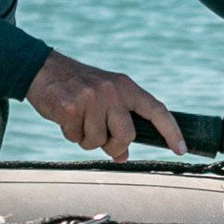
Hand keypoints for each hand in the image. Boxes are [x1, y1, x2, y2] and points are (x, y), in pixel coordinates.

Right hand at [26, 49, 185, 161]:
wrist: (42, 68)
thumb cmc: (77, 85)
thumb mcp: (104, 96)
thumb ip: (118, 121)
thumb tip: (123, 156)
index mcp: (124, 86)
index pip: (156, 109)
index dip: (171, 131)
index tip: (180, 149)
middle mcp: (111, 91)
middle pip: (126, 136)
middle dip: (114, 145)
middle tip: (102, 139)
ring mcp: (90, 99)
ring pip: (98, 141)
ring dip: (87, 139)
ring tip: (78, 120)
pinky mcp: (70, 108)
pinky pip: (76, 138)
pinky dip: (70, 134)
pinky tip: (65, 116)